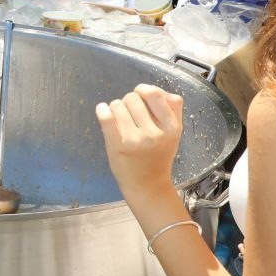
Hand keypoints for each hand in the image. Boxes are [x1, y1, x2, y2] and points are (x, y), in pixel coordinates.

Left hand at [95, 83, 184, 199]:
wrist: (147, 186)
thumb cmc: (158, 156)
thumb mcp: (173, 134)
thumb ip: (173, 111)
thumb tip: (161, 91)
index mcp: (172, 128)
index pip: (156, 95)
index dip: (145, 90)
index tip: (141, 94)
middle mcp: (155, 133)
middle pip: (134, 97)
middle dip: (129, 101)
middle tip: (130, 114)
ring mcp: (135, 140)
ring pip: (118, 104)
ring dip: (116, 108)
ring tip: (120, 120)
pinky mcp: (118, 146)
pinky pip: (106, 116)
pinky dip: (102, 110)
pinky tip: (102, 110)